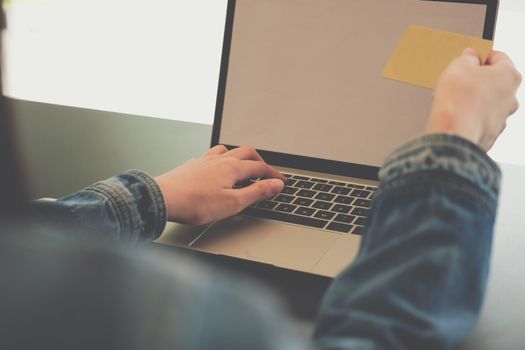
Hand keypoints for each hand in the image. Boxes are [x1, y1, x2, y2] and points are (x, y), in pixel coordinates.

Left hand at [155, 145, 284, 224]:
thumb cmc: (195, 203)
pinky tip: (216, 166)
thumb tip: (275, 185)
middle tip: (266, 171)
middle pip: (246, 153)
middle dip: (259, 161)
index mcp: (233, 168)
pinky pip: (211, 154)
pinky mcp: (193, 164)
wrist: (164, 198)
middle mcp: (220, 159)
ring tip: (242, 164)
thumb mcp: (233, 203)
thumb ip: (256, 192)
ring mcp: (205, 160)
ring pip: (228, 150)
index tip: (280, 181)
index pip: (260, 168)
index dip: (273, 175)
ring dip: (239, 156)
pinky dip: (221, 158)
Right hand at [425, 48, 521, 150]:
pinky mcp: (491, 134)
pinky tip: (455, 116)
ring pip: (486, 103)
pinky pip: (480, 120)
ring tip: (451, 101)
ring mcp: (502, 118)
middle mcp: (512, 98)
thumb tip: (470, 57)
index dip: (480, 56)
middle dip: (474, 81)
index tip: (468, 59)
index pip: (499, 57)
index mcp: (510, 76)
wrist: (453, 134)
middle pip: (493, 82)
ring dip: (471, 100)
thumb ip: (467, 58)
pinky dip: (469, 117)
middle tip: (456, 82)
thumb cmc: (459, 101)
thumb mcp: (459, 66)